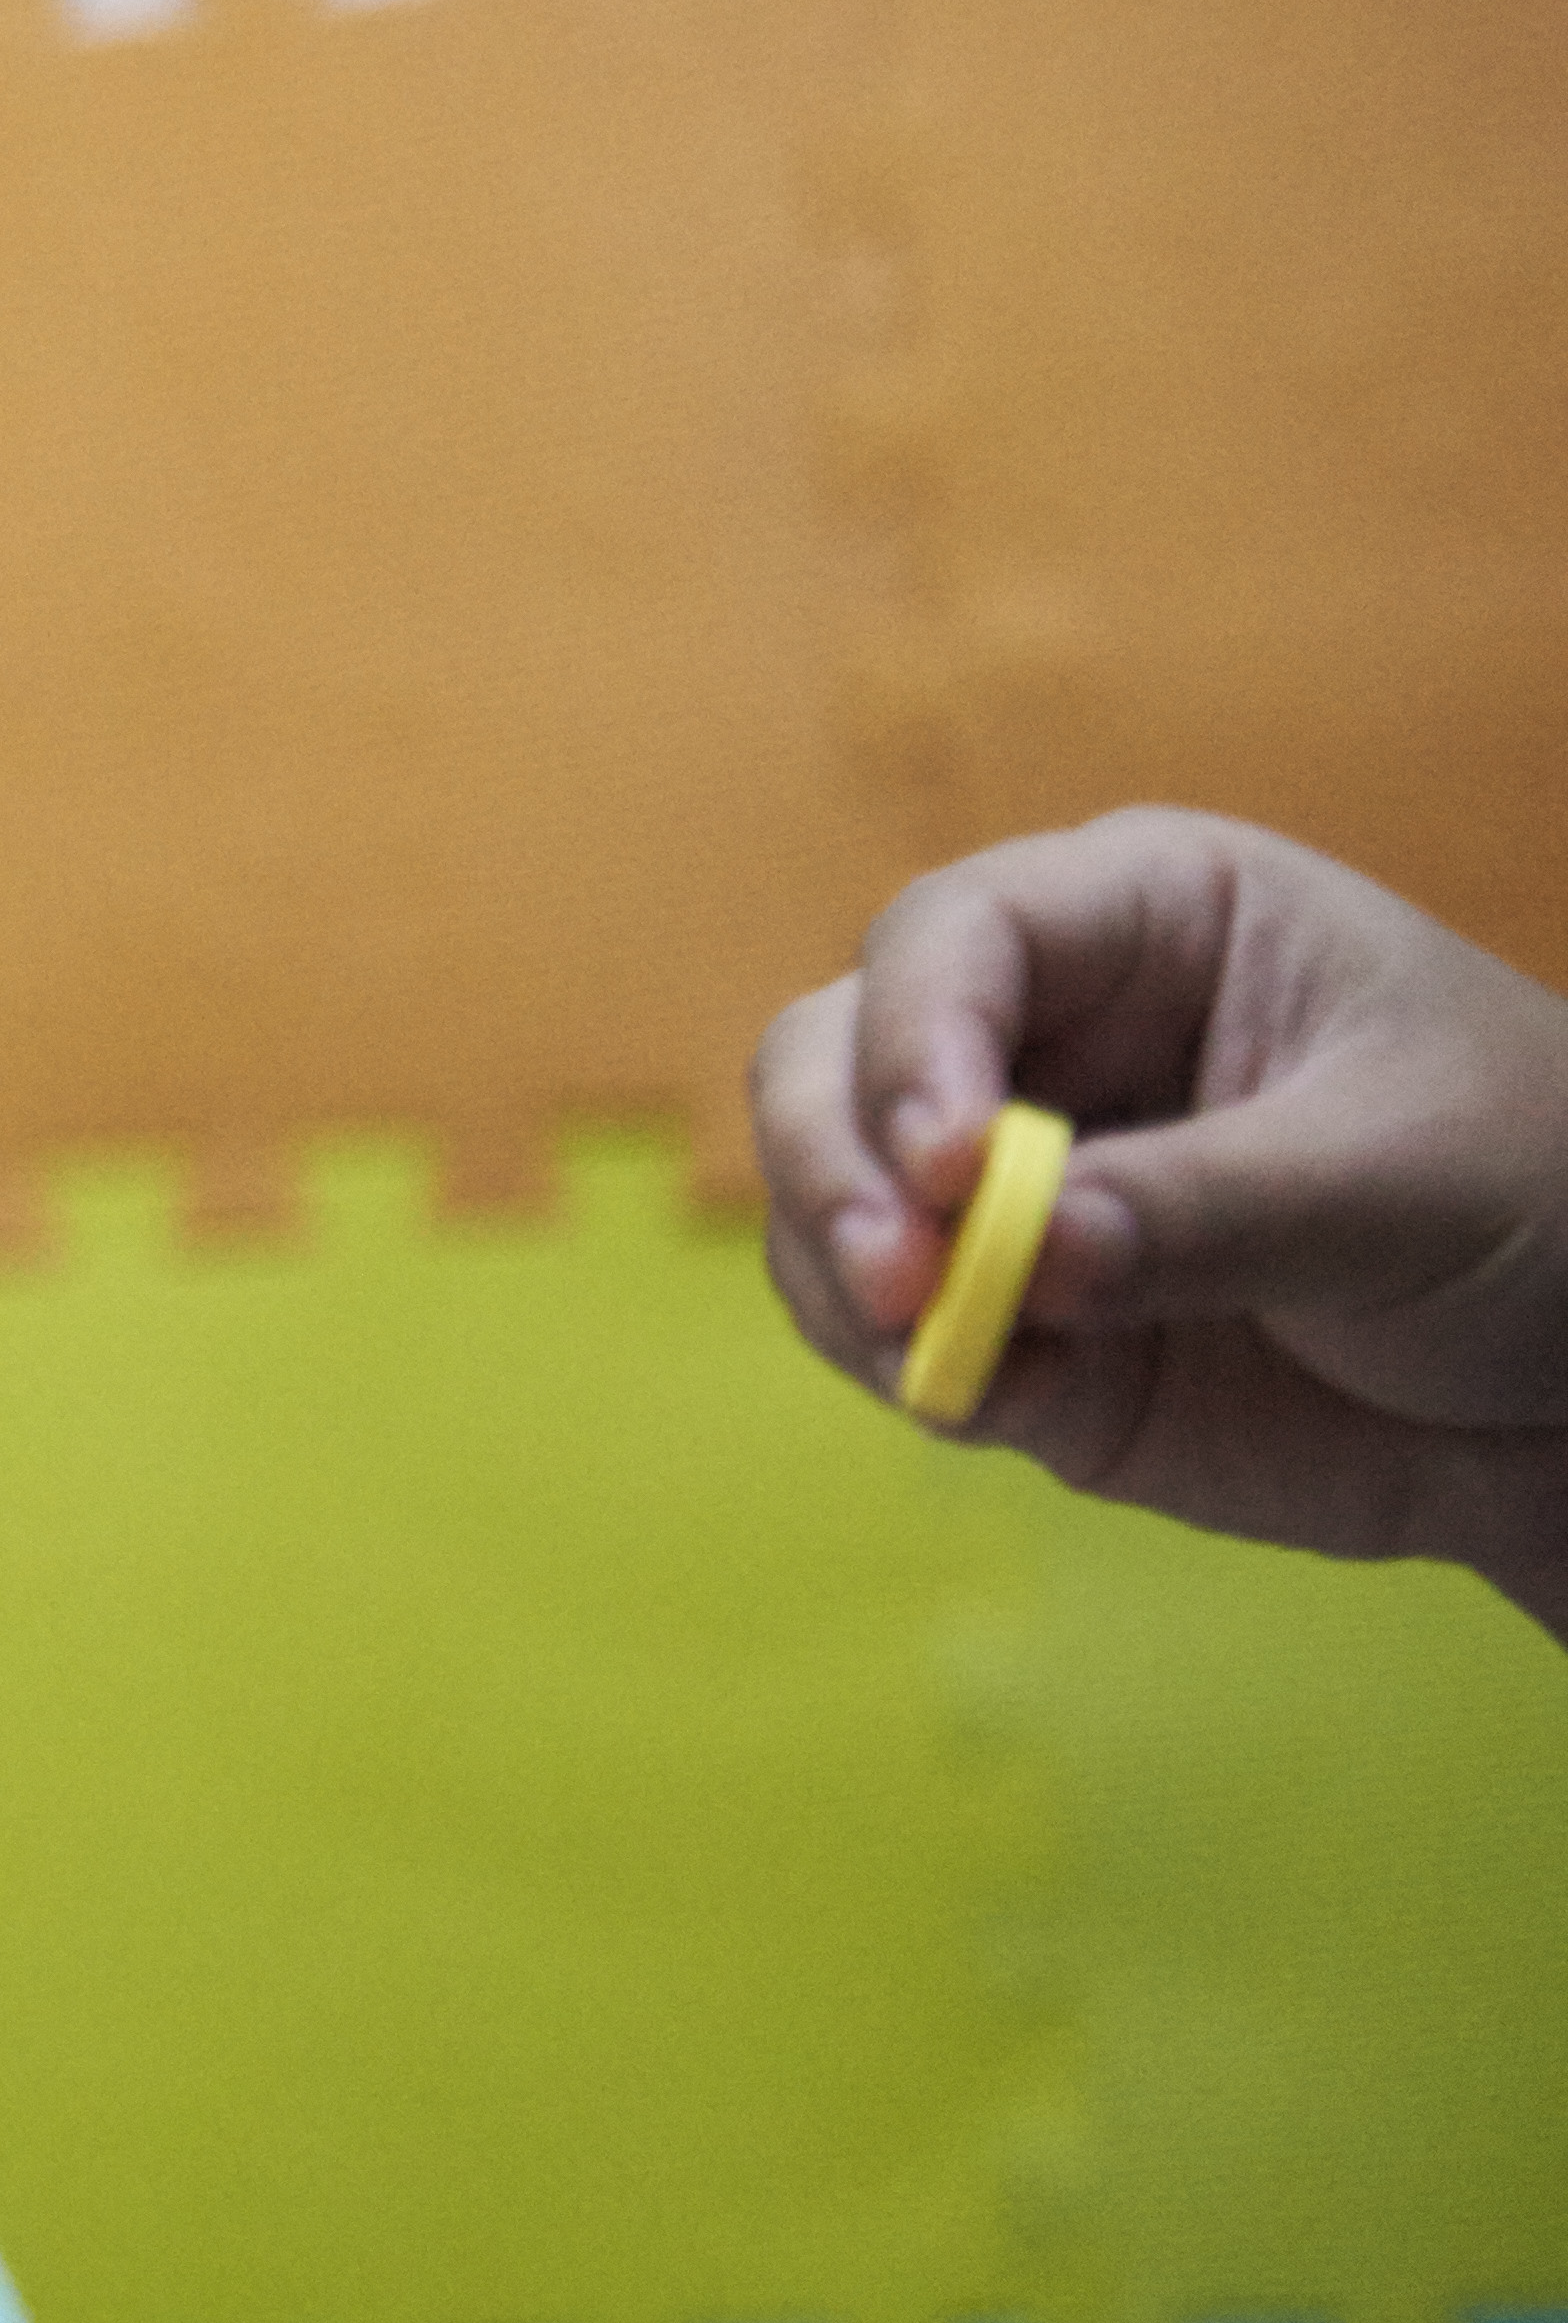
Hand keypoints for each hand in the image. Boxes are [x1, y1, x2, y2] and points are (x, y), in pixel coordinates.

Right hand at [752, 809, 1567, 1629]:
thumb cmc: (1539, 1208)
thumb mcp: (1399, 1184)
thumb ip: (1205, 1210)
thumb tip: (1024, 1255)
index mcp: (1151, 924)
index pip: (959, 936)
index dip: (921, 1039)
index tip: (954, 1171)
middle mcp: (1045, 1035)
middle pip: (831, 1052)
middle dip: (833, 1164)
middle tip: (897, 1279)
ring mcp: (1010, 1182)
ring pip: (826, 1195)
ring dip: (846, 1281)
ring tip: (956, 1360)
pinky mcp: (1007, 1314)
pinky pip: (874, 1326)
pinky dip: (899, 1364)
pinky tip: (1000, 1398)